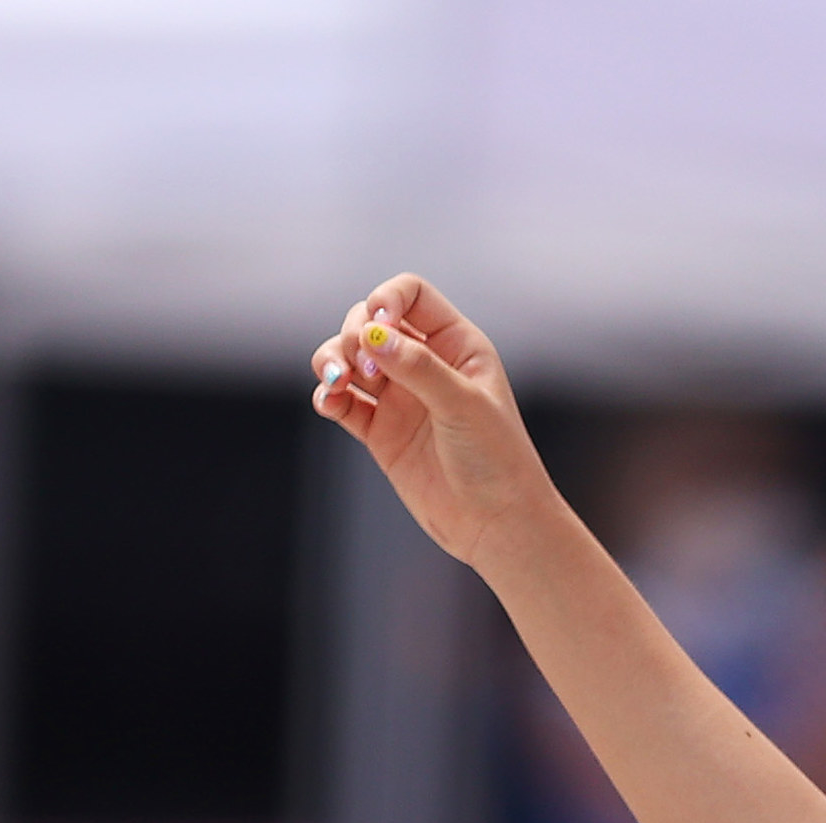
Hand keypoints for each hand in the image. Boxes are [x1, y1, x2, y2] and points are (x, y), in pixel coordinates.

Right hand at [309, 275, 559, 572]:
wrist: (497, 525)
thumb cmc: (497, 461)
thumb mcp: (463, 406)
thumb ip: (418, 367)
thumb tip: (372, 333)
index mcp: (458, 346)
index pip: (411, 295)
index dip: (386, 298)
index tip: (377, 321)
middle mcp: (427, 365)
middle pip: (369, 321)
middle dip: (354, 335)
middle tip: (369, 372)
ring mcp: (401, 397)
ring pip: (348, 358)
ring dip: (332, 360)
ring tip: (338, 383)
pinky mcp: (380, 432)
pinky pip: (342, 401)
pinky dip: (329, 396)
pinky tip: (331, 403)